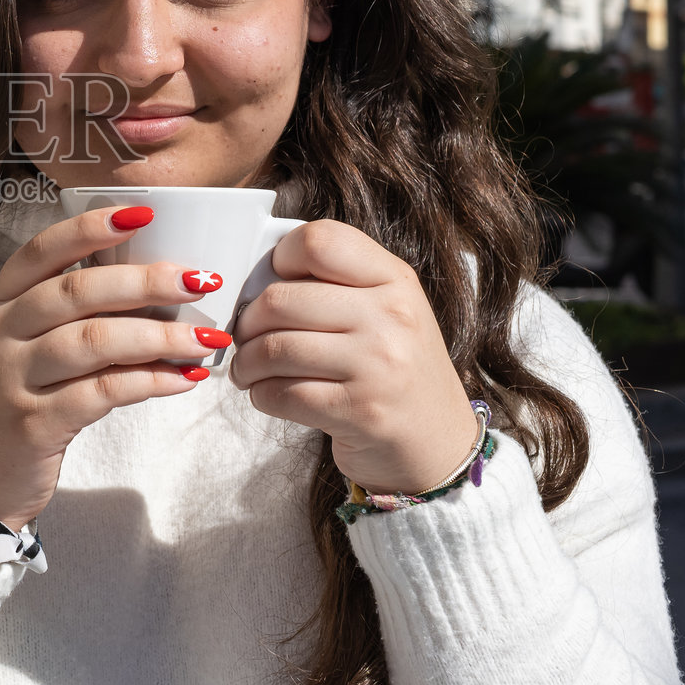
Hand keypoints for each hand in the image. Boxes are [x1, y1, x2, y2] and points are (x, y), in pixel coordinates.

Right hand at [0, 207, 226, 529]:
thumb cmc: (10, 401)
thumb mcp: (20, 347)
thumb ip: (66, 315)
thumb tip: (153, 285)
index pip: (41, 252)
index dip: (89, 228)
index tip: (142, 213)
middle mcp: (0, 334)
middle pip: (75, 292)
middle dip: (144, 281)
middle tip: (199, 280)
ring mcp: (13, 380)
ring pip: (92, 342)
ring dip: (158, 336)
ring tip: (206, 339)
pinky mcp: (34, 425)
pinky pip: (101, 393)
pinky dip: (149, 382)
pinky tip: (183, 379)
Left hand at [228, 220, 479, 494]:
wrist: (438, 443)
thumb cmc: (396, 370)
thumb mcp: (385, 311)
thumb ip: (334, 284)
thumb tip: (255, 278)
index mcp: (395, 279)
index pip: (320, 241)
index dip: (280, 259)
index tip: (273, 282)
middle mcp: (391, 317)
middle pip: (280, 298)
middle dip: (248, 322)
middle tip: (246, 335)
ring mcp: (378, 366)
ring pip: (274, 348)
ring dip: (247, 362)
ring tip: (249, 368)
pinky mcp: (360, 412)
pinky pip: (281, 394)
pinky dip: (261, 395)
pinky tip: (268, 394)